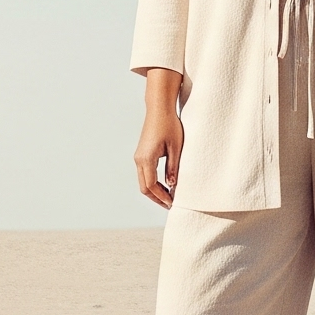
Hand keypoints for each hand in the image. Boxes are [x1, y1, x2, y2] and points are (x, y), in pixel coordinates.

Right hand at [133, 68, 184, 207]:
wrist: (159, 109)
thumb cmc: (169, 126)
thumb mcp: (175, 148)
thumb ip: (173, 167)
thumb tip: (172, 185)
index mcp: (146, 159)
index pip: (151, 186)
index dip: (161, 197)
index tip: (172, 203)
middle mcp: (139, 159)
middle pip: (144, 187)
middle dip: (156, 198)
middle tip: (170, 204)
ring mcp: (139, 157)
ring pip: (143, 181)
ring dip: (154, 191)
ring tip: (169, 196)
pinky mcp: (141, 154)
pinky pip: (144, 173)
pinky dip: (153, 182)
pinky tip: (165, 184)